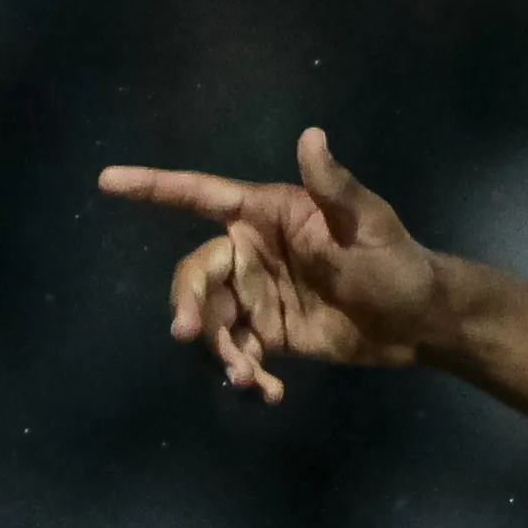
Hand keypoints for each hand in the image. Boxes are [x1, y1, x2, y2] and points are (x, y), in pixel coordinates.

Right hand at [98, 127, 456, 403]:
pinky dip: (245, 373)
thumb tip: (312, 136)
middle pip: (198, 273)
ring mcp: (256, 295)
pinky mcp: (269, 334)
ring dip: (218, 348)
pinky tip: (266, 392)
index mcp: (266, 215)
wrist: (420, 320)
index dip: (154, 188)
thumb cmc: (396, 260)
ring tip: (246, 376)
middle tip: (190, 333)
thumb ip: (335, 186)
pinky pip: (238, 351)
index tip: (107, 181)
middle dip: (190, 302)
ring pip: (212, 318)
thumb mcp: (369, 222)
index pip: (201, 195)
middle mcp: (251, 252)